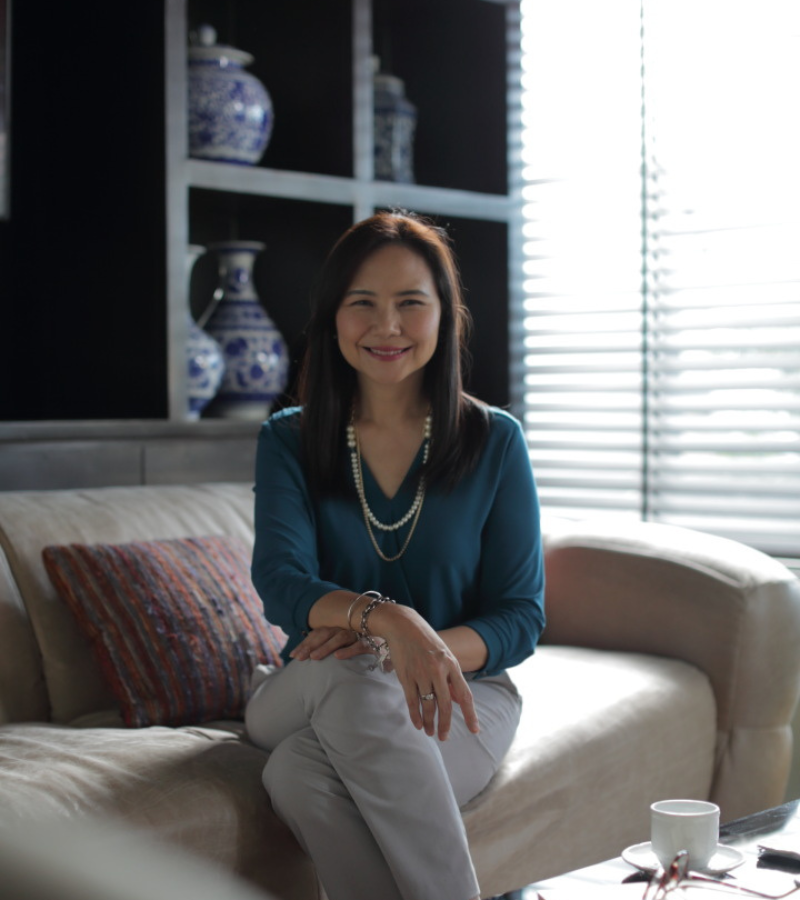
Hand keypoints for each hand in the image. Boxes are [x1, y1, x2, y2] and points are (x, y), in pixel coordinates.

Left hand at [288, 627, 371, 661]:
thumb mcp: (349, 647)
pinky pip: (359, 645)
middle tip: (298, 658)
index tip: (292, 655)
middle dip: (310, 645)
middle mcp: (348, 628)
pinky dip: (348, 650)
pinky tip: (337, 657)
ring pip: (340, 637)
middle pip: (325, 633)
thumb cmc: (369, 645)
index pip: (318, 633)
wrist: (395, 635)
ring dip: (325, 647)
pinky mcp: (373, 642)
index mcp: (340, 628)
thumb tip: (313, 659)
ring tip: (313, 658)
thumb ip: (334, 650)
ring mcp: (360, 633)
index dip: (305, 643)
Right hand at [370, 605, 480, 741]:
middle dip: (445, 724)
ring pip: (428, 705)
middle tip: (444, 737)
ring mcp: (421, 673)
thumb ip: (452, 677)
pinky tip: (418, 724)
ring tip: (431, 732)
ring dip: (429, 722)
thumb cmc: (426, 640)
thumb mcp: (445, 654)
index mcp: (452, 664)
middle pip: (445, 705)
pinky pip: (412, 700)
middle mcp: (438, 670)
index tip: (474, 730)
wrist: (403, 625)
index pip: (465, 695)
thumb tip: (458, 700)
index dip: (470, 714)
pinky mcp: (406, 675)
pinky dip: (415, 715)